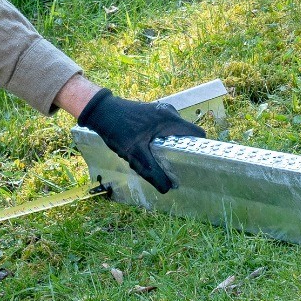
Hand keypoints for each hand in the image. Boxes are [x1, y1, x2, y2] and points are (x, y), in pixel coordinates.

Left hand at [77, 89, 205, 193]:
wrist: (101, 111)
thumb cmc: (119, 129)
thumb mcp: (135, 154)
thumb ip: (152, 172)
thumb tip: (168, 189)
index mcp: (170, 120)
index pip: (198, 134)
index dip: (199, 149)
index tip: (194, 163)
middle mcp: (170, 113)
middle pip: (187, 135)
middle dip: (183, 150)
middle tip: (176, 167)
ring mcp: (162, 111)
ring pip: (176, 132)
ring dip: (172, 146)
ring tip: (163, 160)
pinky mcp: (154, 113)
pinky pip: (167, 129)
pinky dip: (164, 140)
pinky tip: (152, 150)